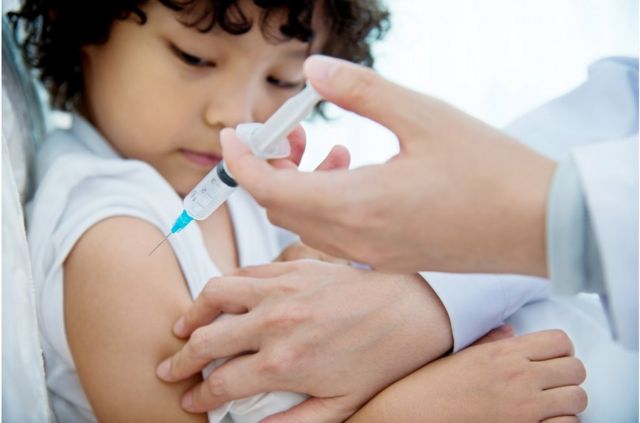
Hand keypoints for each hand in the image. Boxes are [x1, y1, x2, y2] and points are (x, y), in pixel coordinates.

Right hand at [157, 261, 452, 420]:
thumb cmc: (381, 358)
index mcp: (283, 363)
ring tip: (185, 327)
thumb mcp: (341, 405)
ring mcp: (281, 289)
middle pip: (205, 341)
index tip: (189, 400)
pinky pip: (245, 271)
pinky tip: (225, 299)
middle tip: (171, 368)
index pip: (220, 383)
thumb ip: (294, 422)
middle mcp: (274, 322)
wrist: (414, 310)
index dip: (198, 396)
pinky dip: (226, 287)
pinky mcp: (293, 266)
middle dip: (181, 359)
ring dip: (192, 314)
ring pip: (215, 295)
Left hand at [220, 55, 555, 275]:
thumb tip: (314, 71)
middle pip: (280, 208)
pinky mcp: (389, 258)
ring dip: (296, 187)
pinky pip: (333, 236)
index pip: (270, 188)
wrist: (538, 225)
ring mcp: (372, 255)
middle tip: (284, 133)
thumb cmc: (489, 170)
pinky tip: (350, 173)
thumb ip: (361, 92)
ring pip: (305, 224)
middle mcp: (356, 239)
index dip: (241, 160)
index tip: (233, 132)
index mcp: (357, 204)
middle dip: (268, 169)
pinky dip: (323, 204)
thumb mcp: (423, 115)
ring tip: (321, 149)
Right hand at [348, 329, 587, 422]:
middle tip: (552, 384)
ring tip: (550, 406)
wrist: (414, 412)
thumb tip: (511, 332)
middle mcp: (518, 375)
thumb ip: (490, 342)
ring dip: (568, 402)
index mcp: (503, 352)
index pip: (560, 341)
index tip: (551, 360)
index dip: (562, 351)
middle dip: (568, 376)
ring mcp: (523, 406)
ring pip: (577, 398)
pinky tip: (542, 422)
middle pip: (576, 368)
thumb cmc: (432, 385)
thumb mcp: (461, 355)